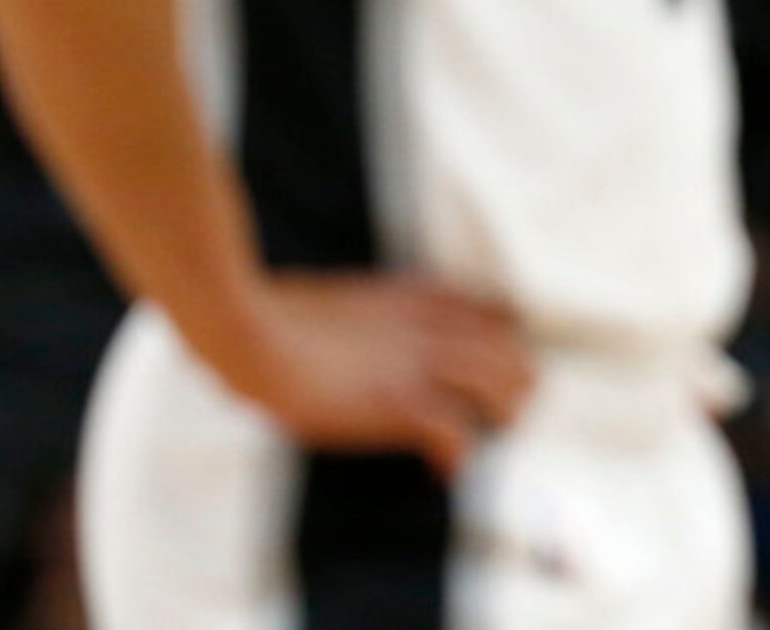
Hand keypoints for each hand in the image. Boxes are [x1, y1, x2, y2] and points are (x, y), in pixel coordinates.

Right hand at [222, 272, 535, 479]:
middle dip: (518, 380)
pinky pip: (455, 434)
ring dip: (504, 415)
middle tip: (511, 408)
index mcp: (419, 299)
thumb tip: (366, 330)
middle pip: (509, 351)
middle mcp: (430, 328)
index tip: (502, 363)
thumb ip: (376, 313)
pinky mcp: (398, 403)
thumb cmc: (278, 316)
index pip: (497, 314)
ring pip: (500, 387)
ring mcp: (418, 365)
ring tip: (495, 436)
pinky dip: (458, 457)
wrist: (251, 333)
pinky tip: (445, 472)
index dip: (507, 342)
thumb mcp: (346, 298)